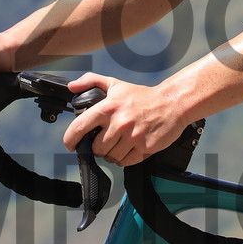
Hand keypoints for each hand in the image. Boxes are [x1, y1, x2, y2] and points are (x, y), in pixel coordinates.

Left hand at [63, 74, 187, 166]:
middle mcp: (119, 122)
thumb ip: (92, 81)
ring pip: (111, 157)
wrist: (172, 103)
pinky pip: (126, 162)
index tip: (70, 144)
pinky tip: (130, 147)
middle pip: (96, 148)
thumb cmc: (143, 96)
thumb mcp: (116, 84)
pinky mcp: (144, 147)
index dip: (70, 139)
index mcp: (109, 107)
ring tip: (120, 143)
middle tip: (107, 140)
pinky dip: (125, 158)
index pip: (79, 127)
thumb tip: (72, 86)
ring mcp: (132, 136)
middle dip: (98, 147)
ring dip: (112, 154)